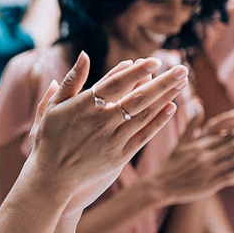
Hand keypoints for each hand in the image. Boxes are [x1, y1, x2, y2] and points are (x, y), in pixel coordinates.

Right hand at [27, 52, 186, 211]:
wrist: (51, 178)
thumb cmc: (50, 138)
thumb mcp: (53, 106)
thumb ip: (72, 80)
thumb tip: (85, 54)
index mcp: (84, 106)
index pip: (116, 83)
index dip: (137, 71)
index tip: (155, 61)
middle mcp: (100, 122)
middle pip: (138, 97)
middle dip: (163, 81)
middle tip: (182, 68)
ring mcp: (111, 140)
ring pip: (144, 115)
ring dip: (165, 97)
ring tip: (182, 83)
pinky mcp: (118, 157)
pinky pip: (142, 136)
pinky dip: (157, 122)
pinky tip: (172, 108)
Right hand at [150, 109, 233, 203]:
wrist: (161, 185)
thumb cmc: (173, 163)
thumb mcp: (182, 141)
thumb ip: (193, 123)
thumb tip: (199, 103)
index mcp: (200, 143)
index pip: (226, 135)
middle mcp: (205, 154)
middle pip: (233, 145)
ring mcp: (208, 169)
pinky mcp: (209, 183)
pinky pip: (229, 177)